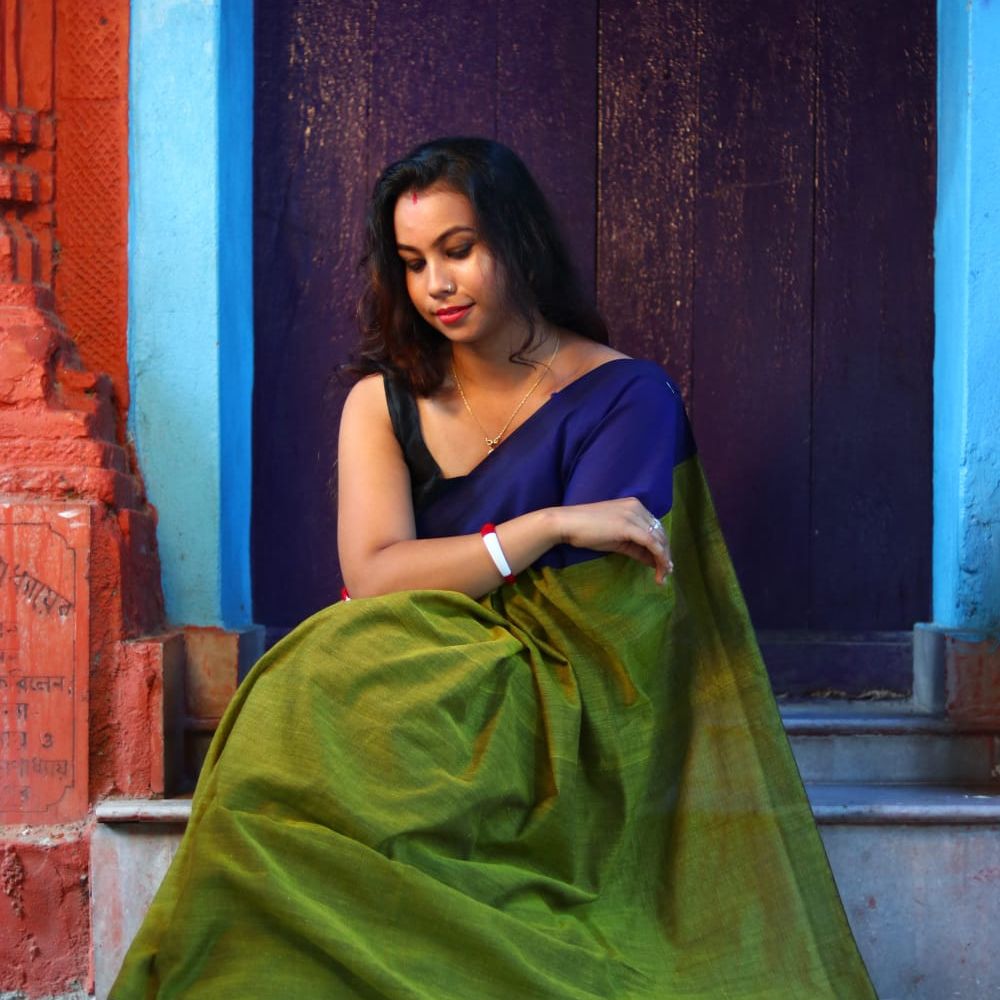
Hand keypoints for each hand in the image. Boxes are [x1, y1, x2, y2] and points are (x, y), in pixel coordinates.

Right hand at [554, 498, 673, 583]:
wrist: (567, 523)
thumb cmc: (586, 530)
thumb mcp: (616, 540)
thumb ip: (635, 547)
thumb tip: (652, 560)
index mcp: (635, 506)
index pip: (655, 528)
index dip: (662, 546)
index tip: (664, 564)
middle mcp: (638, 507)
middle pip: (660, 533)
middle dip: (666, 554)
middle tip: (666, 573)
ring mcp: (634, 515)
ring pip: (659, 539)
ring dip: (664, 559)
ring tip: (664, 576)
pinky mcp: (629, 526)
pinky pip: (651, 544)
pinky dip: (659, 558)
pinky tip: (660, 570)